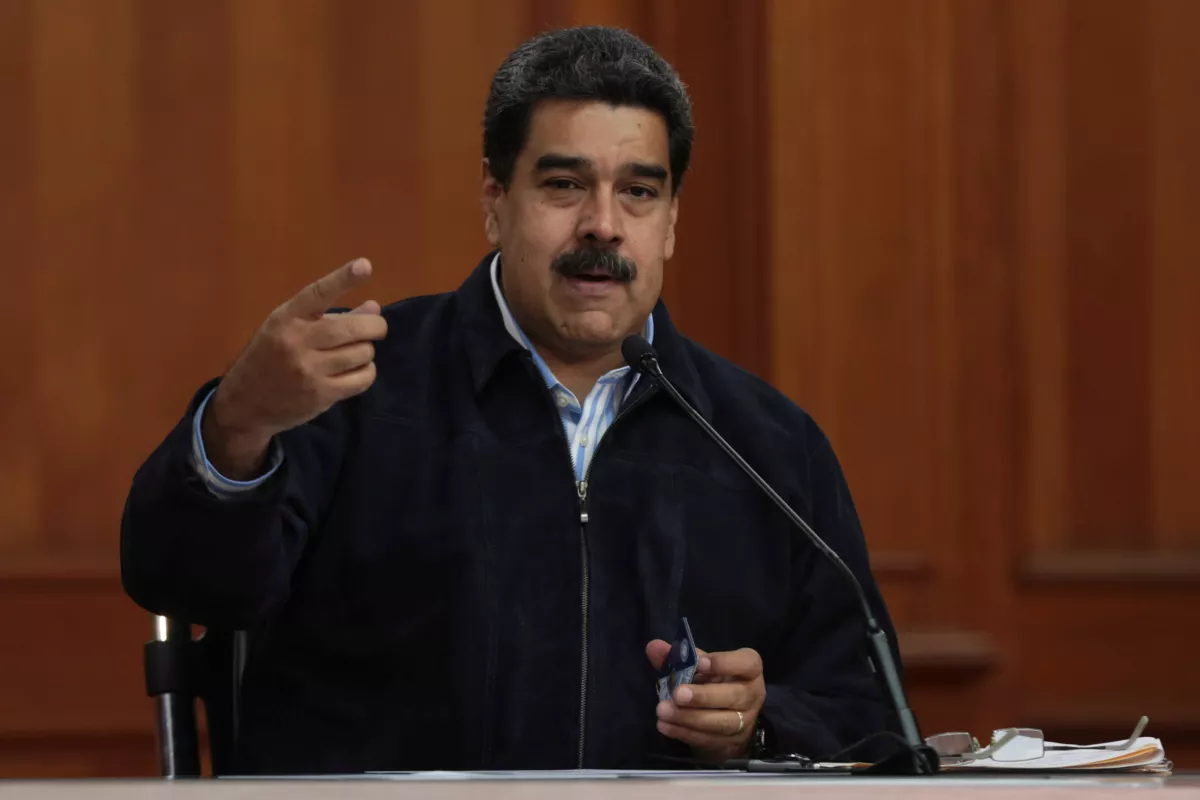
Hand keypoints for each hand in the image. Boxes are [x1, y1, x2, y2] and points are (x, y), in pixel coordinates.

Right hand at [204, 258, 387, 477]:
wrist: (245, 403)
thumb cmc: (269, 358)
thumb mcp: (289, 329)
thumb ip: (330, 317)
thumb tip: (373, 308)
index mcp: (286, 318)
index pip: (318, 293)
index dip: (343, 279)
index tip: (365, 266)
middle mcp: (297, 341)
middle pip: (354, 328)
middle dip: (375, 326)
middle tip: (376, 328)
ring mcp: (309, 370)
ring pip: (362, 353)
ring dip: (367, 351)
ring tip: (356, 352)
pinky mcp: (320, 394)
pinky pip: (362, 378)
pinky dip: (367, 372)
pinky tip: (356, 371)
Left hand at [646, 639, 765, 763]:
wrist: (724, 720)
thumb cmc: (713, 683)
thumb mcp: (700, 667)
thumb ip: (678, 657)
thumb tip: (654, 647)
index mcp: (749, 670)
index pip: (747, 663)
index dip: (725, 663)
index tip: (700, 663)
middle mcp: (751, 695)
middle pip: (733, 696)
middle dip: (703, 696)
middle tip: (677, 694)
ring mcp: (743, 722)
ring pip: (720, 722)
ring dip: (689, 717)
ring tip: (663, 711)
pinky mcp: (730, 744)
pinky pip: (707, 739)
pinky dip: (684, 732)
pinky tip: (665, 726)